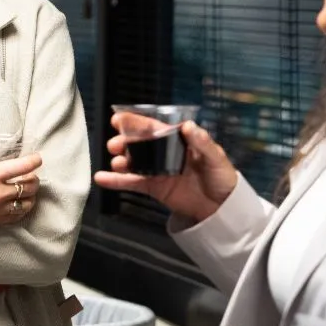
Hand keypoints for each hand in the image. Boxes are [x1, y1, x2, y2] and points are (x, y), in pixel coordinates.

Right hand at [0, 150, 41, 247]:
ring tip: (28, 190)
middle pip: (30, 186)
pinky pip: (16, 216)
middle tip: (31, 174)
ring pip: (27, 203)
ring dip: (31, 195)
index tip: (37, 158)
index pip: (23, 167)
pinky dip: (23, 209)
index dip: (34, 160)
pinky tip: (20, 205)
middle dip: (34, 178)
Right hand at [94, 113, 237, 222]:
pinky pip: (133, 182)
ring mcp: (157, 170)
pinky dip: (117, 181)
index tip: (119, 119)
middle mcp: (164, 153)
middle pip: (139, 143)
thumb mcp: (216, 157)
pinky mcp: (154, 187)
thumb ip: (202, 142)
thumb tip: (188, 126)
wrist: (222, 207)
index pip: (154, 127)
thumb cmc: (222, 176)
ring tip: (117, 162)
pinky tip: (102, 178)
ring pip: (133, 161)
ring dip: (121, 160)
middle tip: (115, 144)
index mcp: (177, 140)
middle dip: (125, 141)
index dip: (136, 122)